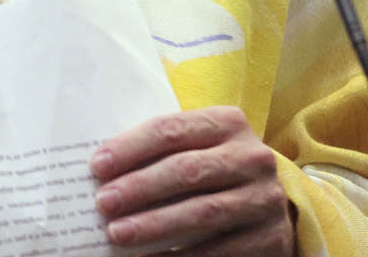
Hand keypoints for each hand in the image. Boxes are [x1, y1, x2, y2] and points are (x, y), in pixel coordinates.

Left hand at [90, 106, 292, 254]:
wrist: (268, 206)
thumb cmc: (215, 171)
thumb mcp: (198, 149)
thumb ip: (162, 152)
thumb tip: (101, 170)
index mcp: (228, 123)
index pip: (171, 130)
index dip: (131, 148)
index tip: (97, 167)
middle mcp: (252, 158)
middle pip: (186, 170)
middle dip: (139, 188)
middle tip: (103, 203)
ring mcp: (264, 199)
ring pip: (202, 212)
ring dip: (154, 225)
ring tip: (118, 233)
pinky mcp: (270, 238)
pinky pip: (217, 251)